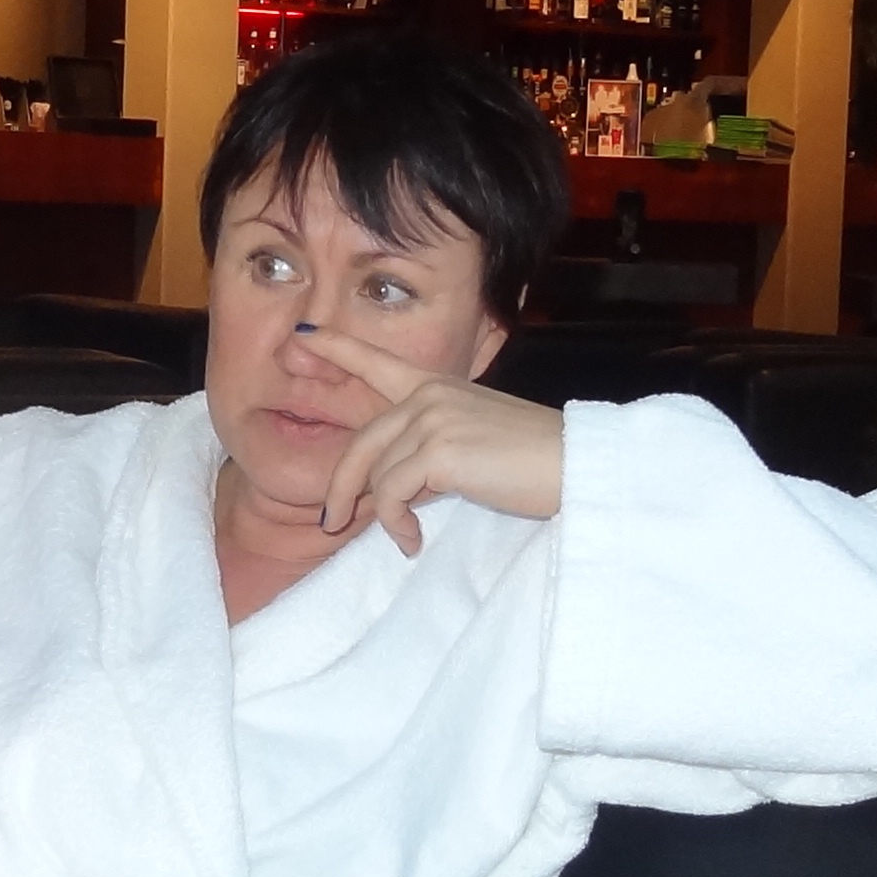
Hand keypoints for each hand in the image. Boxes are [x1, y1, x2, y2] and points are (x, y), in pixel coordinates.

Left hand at [304, 326, 562, 550]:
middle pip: (361, 442)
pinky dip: (396, 525)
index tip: (302, 336)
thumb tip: (399, 486)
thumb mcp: (475, 442)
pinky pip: (391, 496)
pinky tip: (412, 540)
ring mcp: (432, 419)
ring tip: (405, 537)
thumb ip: (434, 448)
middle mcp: (429, 395)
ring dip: (382, 516)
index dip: (336, 348)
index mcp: (438, 386)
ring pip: (375, 474)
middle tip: (332, 521)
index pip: (377, 362)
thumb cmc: (534, 461)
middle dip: (341, 486)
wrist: (574, 465)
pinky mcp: (438, 452)